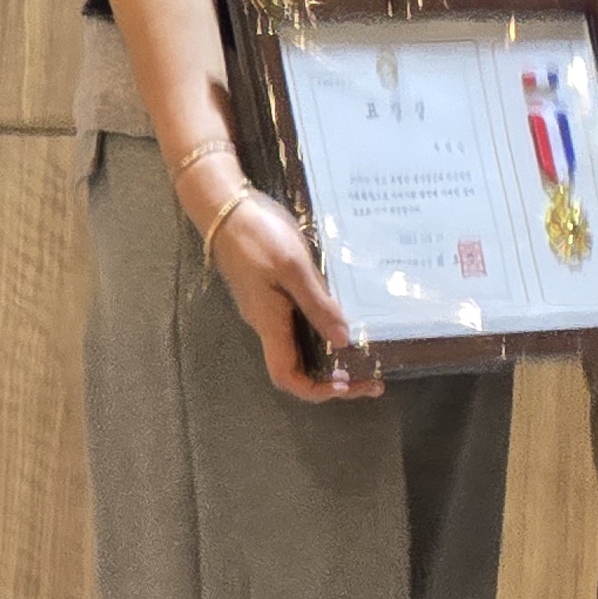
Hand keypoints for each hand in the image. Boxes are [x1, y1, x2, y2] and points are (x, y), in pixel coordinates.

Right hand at [208, 189, 370, 403]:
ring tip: (365, 357)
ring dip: (330, 359)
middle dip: (332, 381)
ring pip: (299, 349)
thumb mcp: (293, 266)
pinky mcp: (272, 295)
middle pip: (297, 368)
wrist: (226, 208)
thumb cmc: (258, 235)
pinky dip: (323, 334)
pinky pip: (299, 326)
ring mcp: (268, 309)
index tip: (349, 386)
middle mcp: (267, 323)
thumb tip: (342, 340)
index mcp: (269, 322)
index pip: (287, 376)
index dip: (316, 391)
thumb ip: (316, 303)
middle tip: (371, 379)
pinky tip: (346, 322)